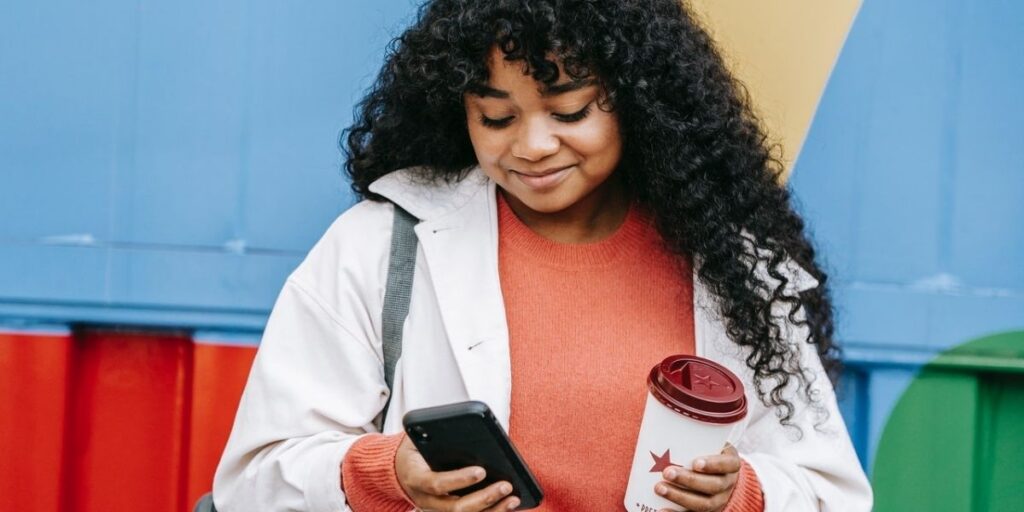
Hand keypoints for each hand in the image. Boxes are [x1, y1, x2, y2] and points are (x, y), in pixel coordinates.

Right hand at [395, 434, 519, 510]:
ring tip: (512, 498)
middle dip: (483, 498)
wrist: (400, 469)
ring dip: (492, 510)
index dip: (459, 480)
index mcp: (415, 479)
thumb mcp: (416, 440)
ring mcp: (437, 510)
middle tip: (505, 485)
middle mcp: (425, 500)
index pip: (436, 484)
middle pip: (455, 508)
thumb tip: (457, 428)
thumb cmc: (414, 451)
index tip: (481, 471)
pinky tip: (507, 505)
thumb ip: (431, 435)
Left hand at [654, 443, 741, 511]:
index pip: (727, 465)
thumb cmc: (709, 452)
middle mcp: (728, 484)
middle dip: (689, 481)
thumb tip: (667, 417)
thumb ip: (696, 435)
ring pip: (703, 504)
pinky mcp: (708, 511)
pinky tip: (661, 510)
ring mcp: (718, 501)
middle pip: (712, 486)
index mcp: (731, 464)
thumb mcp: (711, 442)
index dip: (713, 465)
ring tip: (659, 488)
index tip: (695, 463)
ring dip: (680, 497)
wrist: (721, 474)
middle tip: (667, 472)